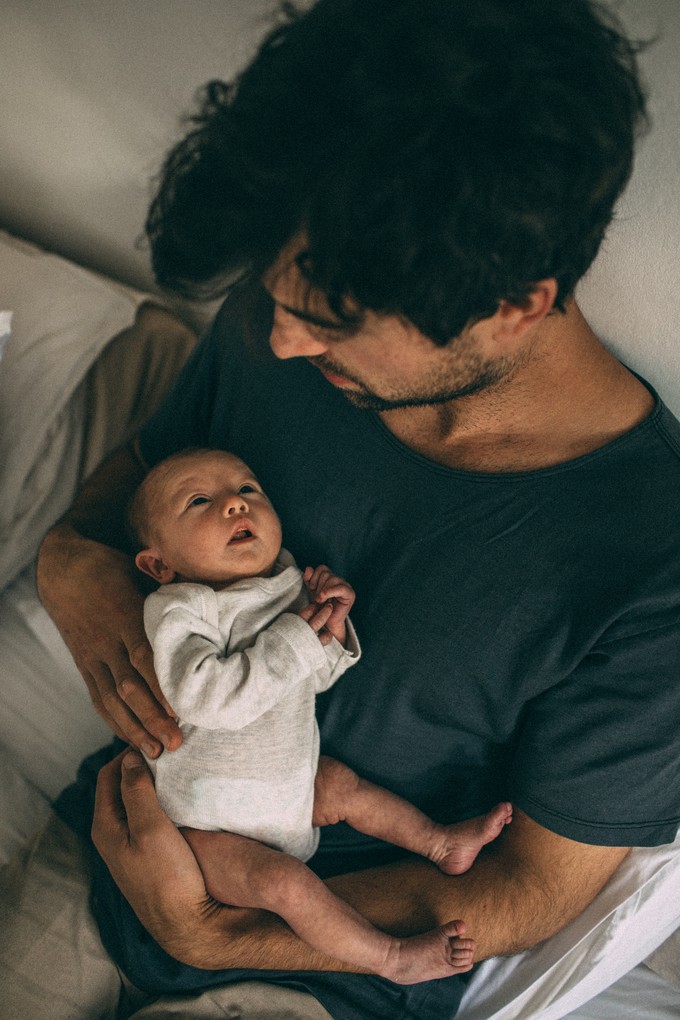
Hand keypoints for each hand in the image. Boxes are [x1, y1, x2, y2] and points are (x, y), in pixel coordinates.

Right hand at [37, 525, 180, 756]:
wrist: (63, 569)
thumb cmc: (114, 566)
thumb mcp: (142, 571)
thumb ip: (171, 593)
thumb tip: (213, 601)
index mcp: (127, 614)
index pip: (145, 655)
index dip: (162, 685)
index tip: (182, 709)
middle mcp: (108, 640)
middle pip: (129, 685)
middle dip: (153, 717)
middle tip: (176, 743)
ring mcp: (93, 655)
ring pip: (111, 698)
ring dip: (134, 728)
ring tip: (156, 753)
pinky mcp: (84, 665)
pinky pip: (97, 698)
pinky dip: (114, 721)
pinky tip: (132, 739)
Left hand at [92, 750, 222, 964]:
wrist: (187, 923)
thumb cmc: (168, 876)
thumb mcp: (151, 828)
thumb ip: (136, 791)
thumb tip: (130, 758)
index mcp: (105, 826)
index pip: (108, 774)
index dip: (129, 752)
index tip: (157, 741)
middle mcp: (111, 835)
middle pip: (119, 786)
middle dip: (139, 764)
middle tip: (167, 751)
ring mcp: (128, 846)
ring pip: (134, 801)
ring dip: (150, 782)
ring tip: (175, 769)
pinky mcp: (145, 854)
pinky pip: (146, 816)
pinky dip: (158, 799)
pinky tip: (178, 796)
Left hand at [302, 565, 354, 645]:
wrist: (326, 623)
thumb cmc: (319, 607)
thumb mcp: (311, 591)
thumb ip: (309, 579)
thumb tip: (308, 568)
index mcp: (331, 577)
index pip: (322, 568)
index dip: (314, 577)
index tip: (311, 589)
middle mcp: (339, 580)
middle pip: (326, 573)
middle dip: (318, 585)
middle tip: (316, 598)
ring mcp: (345, 586)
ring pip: (332, 578)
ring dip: (322, 590)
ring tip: (320, 600)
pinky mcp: (350, 594)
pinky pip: (340, 588)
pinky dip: (330, 591)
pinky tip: (324, 598)